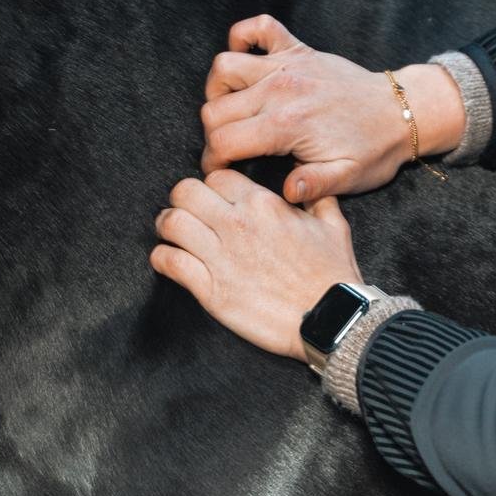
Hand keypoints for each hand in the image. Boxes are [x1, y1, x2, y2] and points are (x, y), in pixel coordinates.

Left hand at [150, 169, 361, 358]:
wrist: (330, 319)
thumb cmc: (333, 274)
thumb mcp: (333, 225)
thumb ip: (317, 197)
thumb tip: (306, 184)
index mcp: (264, 204)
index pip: (217, 177)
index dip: (212, 186)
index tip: (213, 199)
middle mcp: (237, 225)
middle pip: (185, 192)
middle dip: (182, 199)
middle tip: (187, 212)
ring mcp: (221, 257)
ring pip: (171, 223)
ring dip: (167, 226)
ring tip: (172, 234)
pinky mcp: (211, 290)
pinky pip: (169, 262)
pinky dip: (162, 258)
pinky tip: (169, 260)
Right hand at [201, 14, 464, 202]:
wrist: (402, 112)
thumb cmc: (373, 149)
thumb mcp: (347, 178)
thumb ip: (314, 186)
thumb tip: (286, 192)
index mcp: (287, 125)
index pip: (224, 141)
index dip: (213, 161)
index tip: (221, 171)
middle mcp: (280, 89)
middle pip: (215, 107)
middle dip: (213, 132)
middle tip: (230, 148)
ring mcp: (287, 65)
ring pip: (224, 66)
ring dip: (219, 89)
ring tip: (233, 110)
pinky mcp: (297, 50)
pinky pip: (259, 27)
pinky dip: (244, 36)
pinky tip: (248, 61)